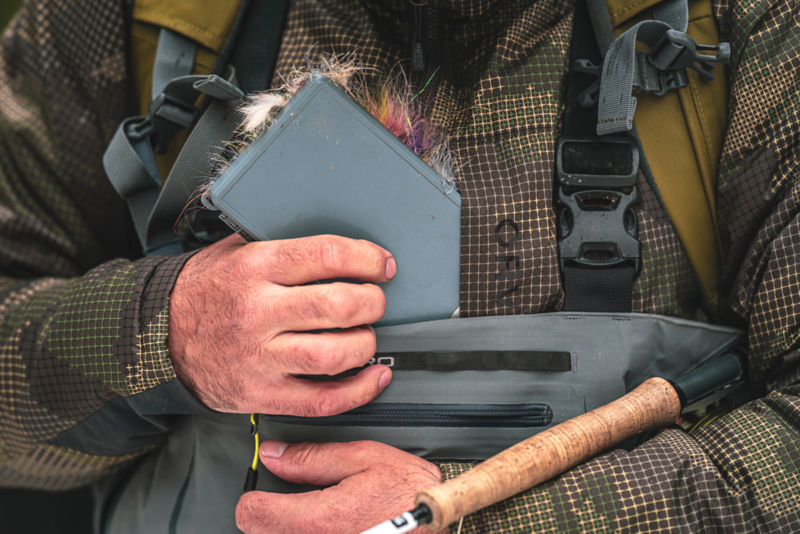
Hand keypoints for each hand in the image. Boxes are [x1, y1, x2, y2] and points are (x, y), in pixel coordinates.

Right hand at [168, 233, 395, 415]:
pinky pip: (322, 400)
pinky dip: (359, 391)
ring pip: (336, 354)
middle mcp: (258, 312)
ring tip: (365, 335)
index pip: (326, 255)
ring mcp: (259, 357)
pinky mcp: (261, 394)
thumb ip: (278, 244)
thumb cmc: (202, 292)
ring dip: (366, 344)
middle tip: (376, 301)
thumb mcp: (231, 251)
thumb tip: (335, 243)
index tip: (382, 264)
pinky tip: (372, 376)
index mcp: (254, 267)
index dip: (367, 259)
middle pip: (340, 305)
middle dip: (374, 302)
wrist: (154, 339)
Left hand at [235, 440, 442, 533]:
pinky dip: (308, 532)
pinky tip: (333, 525)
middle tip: (291, 500)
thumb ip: (313, 457)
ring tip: (314, 513)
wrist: (439, 520)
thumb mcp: (364, 458)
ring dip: (288, 527)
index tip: (261, 490)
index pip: (252, 514)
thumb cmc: (410, 492)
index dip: (253, 496)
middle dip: (270, 514)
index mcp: (319, 518)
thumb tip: (275, 454)